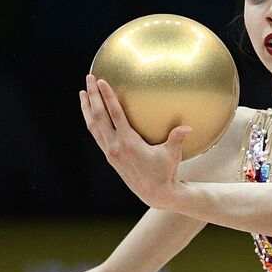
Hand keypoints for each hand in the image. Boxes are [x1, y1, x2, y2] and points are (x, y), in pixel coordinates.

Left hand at [80, 74, 191, 208]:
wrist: (153, 193)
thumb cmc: (165, 172)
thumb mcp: (172, 155)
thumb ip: (177, 139)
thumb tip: (188, 127)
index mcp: (129, 143)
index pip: (115, 115)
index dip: (107, 97)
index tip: (102, 81)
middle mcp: (115, 147)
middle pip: (99, 117)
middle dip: (92, 97)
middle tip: (89, 78)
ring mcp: (110, 152)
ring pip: (93, 126)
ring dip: (87, 108)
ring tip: (83, 93)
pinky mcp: (109, 156)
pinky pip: (96, 134)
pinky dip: (92, 121)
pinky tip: (92, 113)